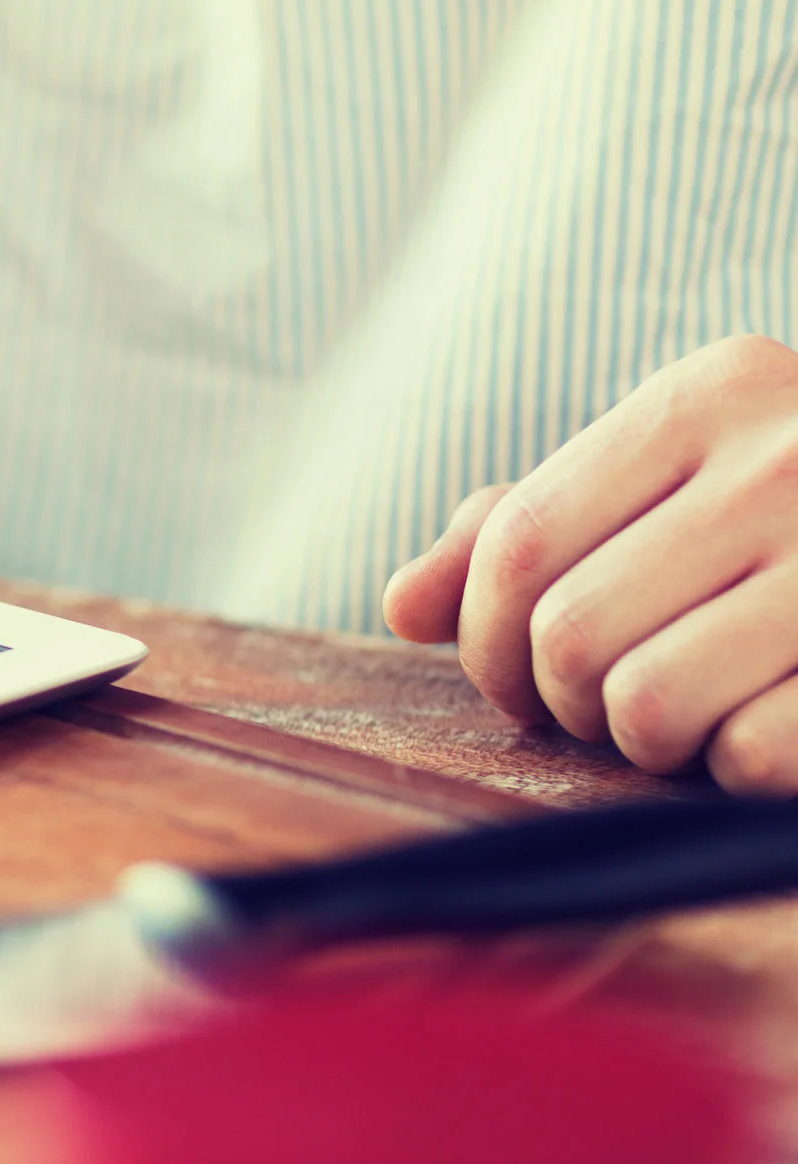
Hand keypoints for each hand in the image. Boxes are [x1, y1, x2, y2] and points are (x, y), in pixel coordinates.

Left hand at [384, 335, 797, 795]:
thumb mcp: (680, 485)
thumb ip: (534, 531)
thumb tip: (405, 604)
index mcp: (716, 393)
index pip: (517, 542)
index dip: (487, 640)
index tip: (516, 675)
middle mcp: (792, 456)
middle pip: (567, 634)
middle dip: (566, 702)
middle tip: (614, 706)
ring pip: (644, 704)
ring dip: (650, 743)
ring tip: (695, 715)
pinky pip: (748, 755)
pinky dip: (738, 770)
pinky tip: (775, 730)